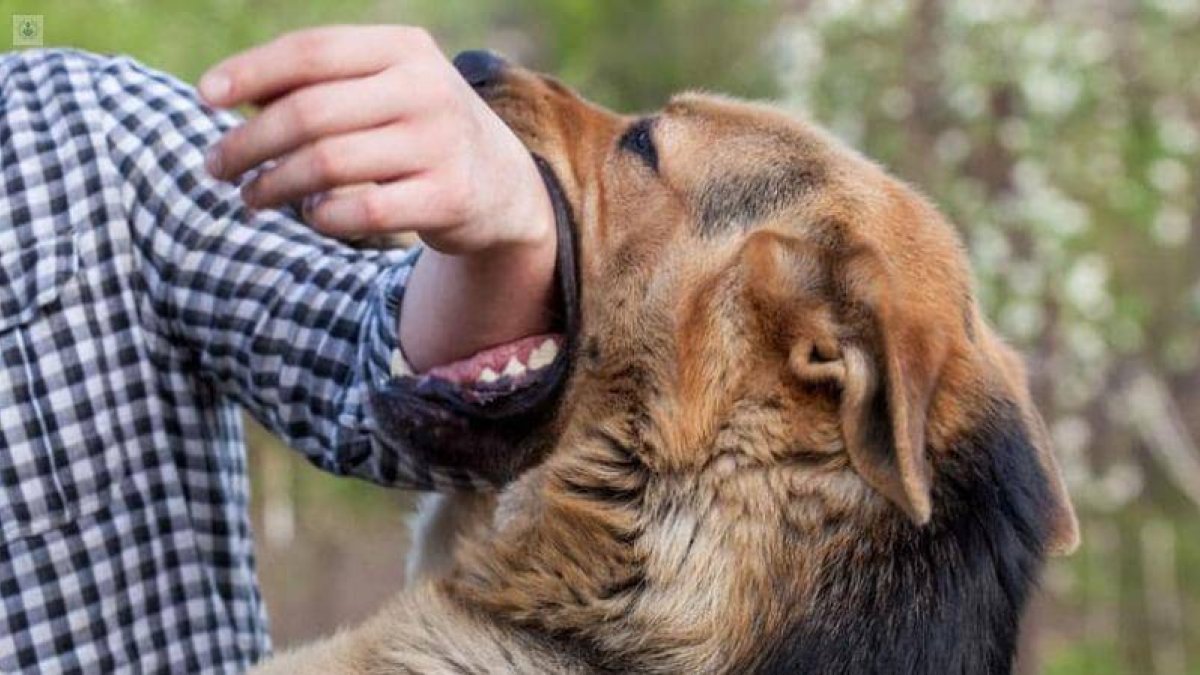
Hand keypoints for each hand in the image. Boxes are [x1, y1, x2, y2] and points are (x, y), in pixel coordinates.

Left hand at [199, 26, 556, 369]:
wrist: (503, 183)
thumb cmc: (416, 128)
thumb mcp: (382, 88)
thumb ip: (318, 84)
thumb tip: (227, 95)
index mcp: (404, 48)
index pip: (311, 52)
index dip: (250, 73)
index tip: (205, 98)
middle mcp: (427, 89)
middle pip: (309, 113)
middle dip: (248, 143)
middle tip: (216, 167)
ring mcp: (440, 144)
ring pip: (326, 164)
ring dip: (273, 185)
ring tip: (252, 196)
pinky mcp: (449, 198)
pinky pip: (360, 211)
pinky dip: (322, 216)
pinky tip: (312, 214)